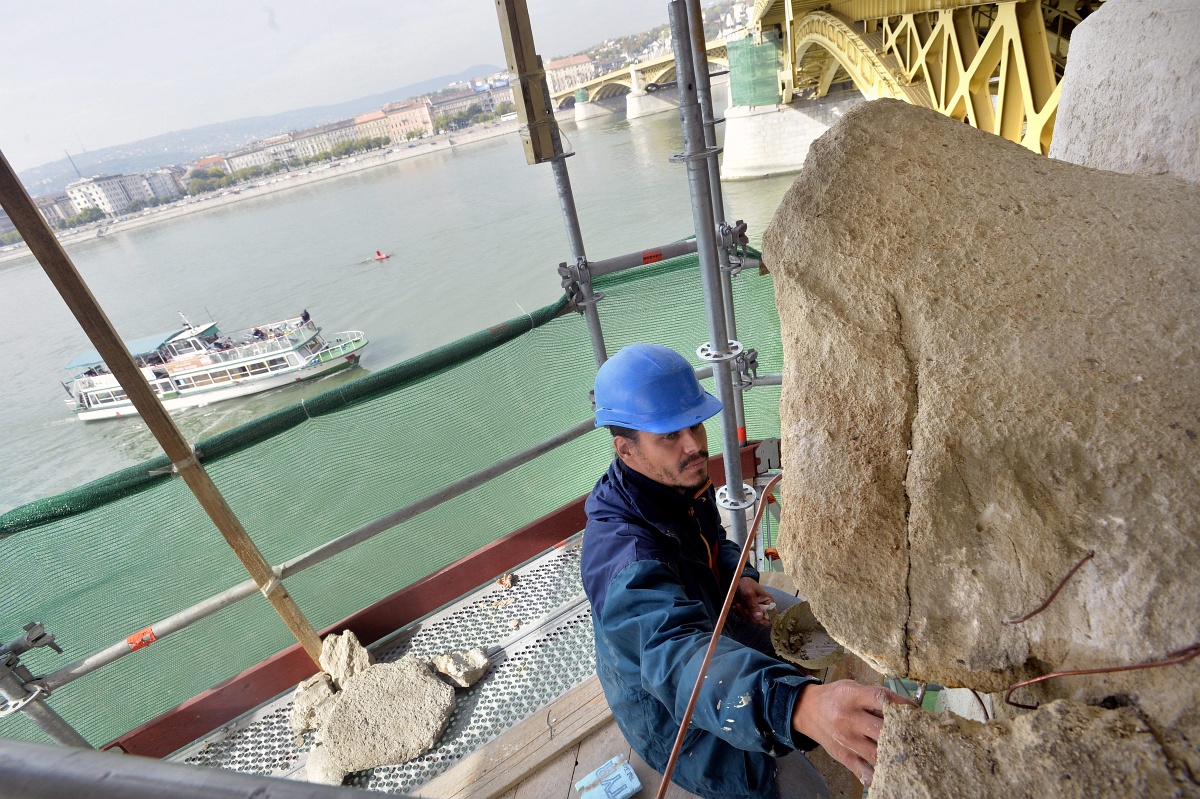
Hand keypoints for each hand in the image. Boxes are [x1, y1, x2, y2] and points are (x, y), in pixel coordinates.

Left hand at [732, 577, 772, 625]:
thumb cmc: (746, 584)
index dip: (766, 618)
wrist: (735, 582)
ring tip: (738, 605)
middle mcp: (763, 608)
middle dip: (751, 616)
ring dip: (743, 614)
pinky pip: (744, 617)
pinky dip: (739, 613)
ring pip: (752, 620)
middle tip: (744, 609)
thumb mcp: (750, 594)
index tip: (757, 617)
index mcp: (768, 602)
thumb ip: (754, 606)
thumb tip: (759, 618)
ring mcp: (754, 611)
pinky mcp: (747, 612)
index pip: (772, 615)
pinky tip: (736, 606)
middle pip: (761, 620)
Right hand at [791, 680, 915, 786]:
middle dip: (903, 733)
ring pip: (877, 752)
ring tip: (910, 754)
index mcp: (852, 697)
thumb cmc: (835, 698)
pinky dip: (877, 775)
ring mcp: (846, 739)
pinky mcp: (843, 755)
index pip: (882, 699)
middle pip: (882, 729)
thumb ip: (874, 697)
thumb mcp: (852, 688)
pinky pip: (863, 771)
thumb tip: (904, 709)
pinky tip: (889, 773)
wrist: (807, 710)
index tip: (917, 711)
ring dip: (895, 755)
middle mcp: (849, 718)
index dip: (903, 705)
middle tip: (918, 736)